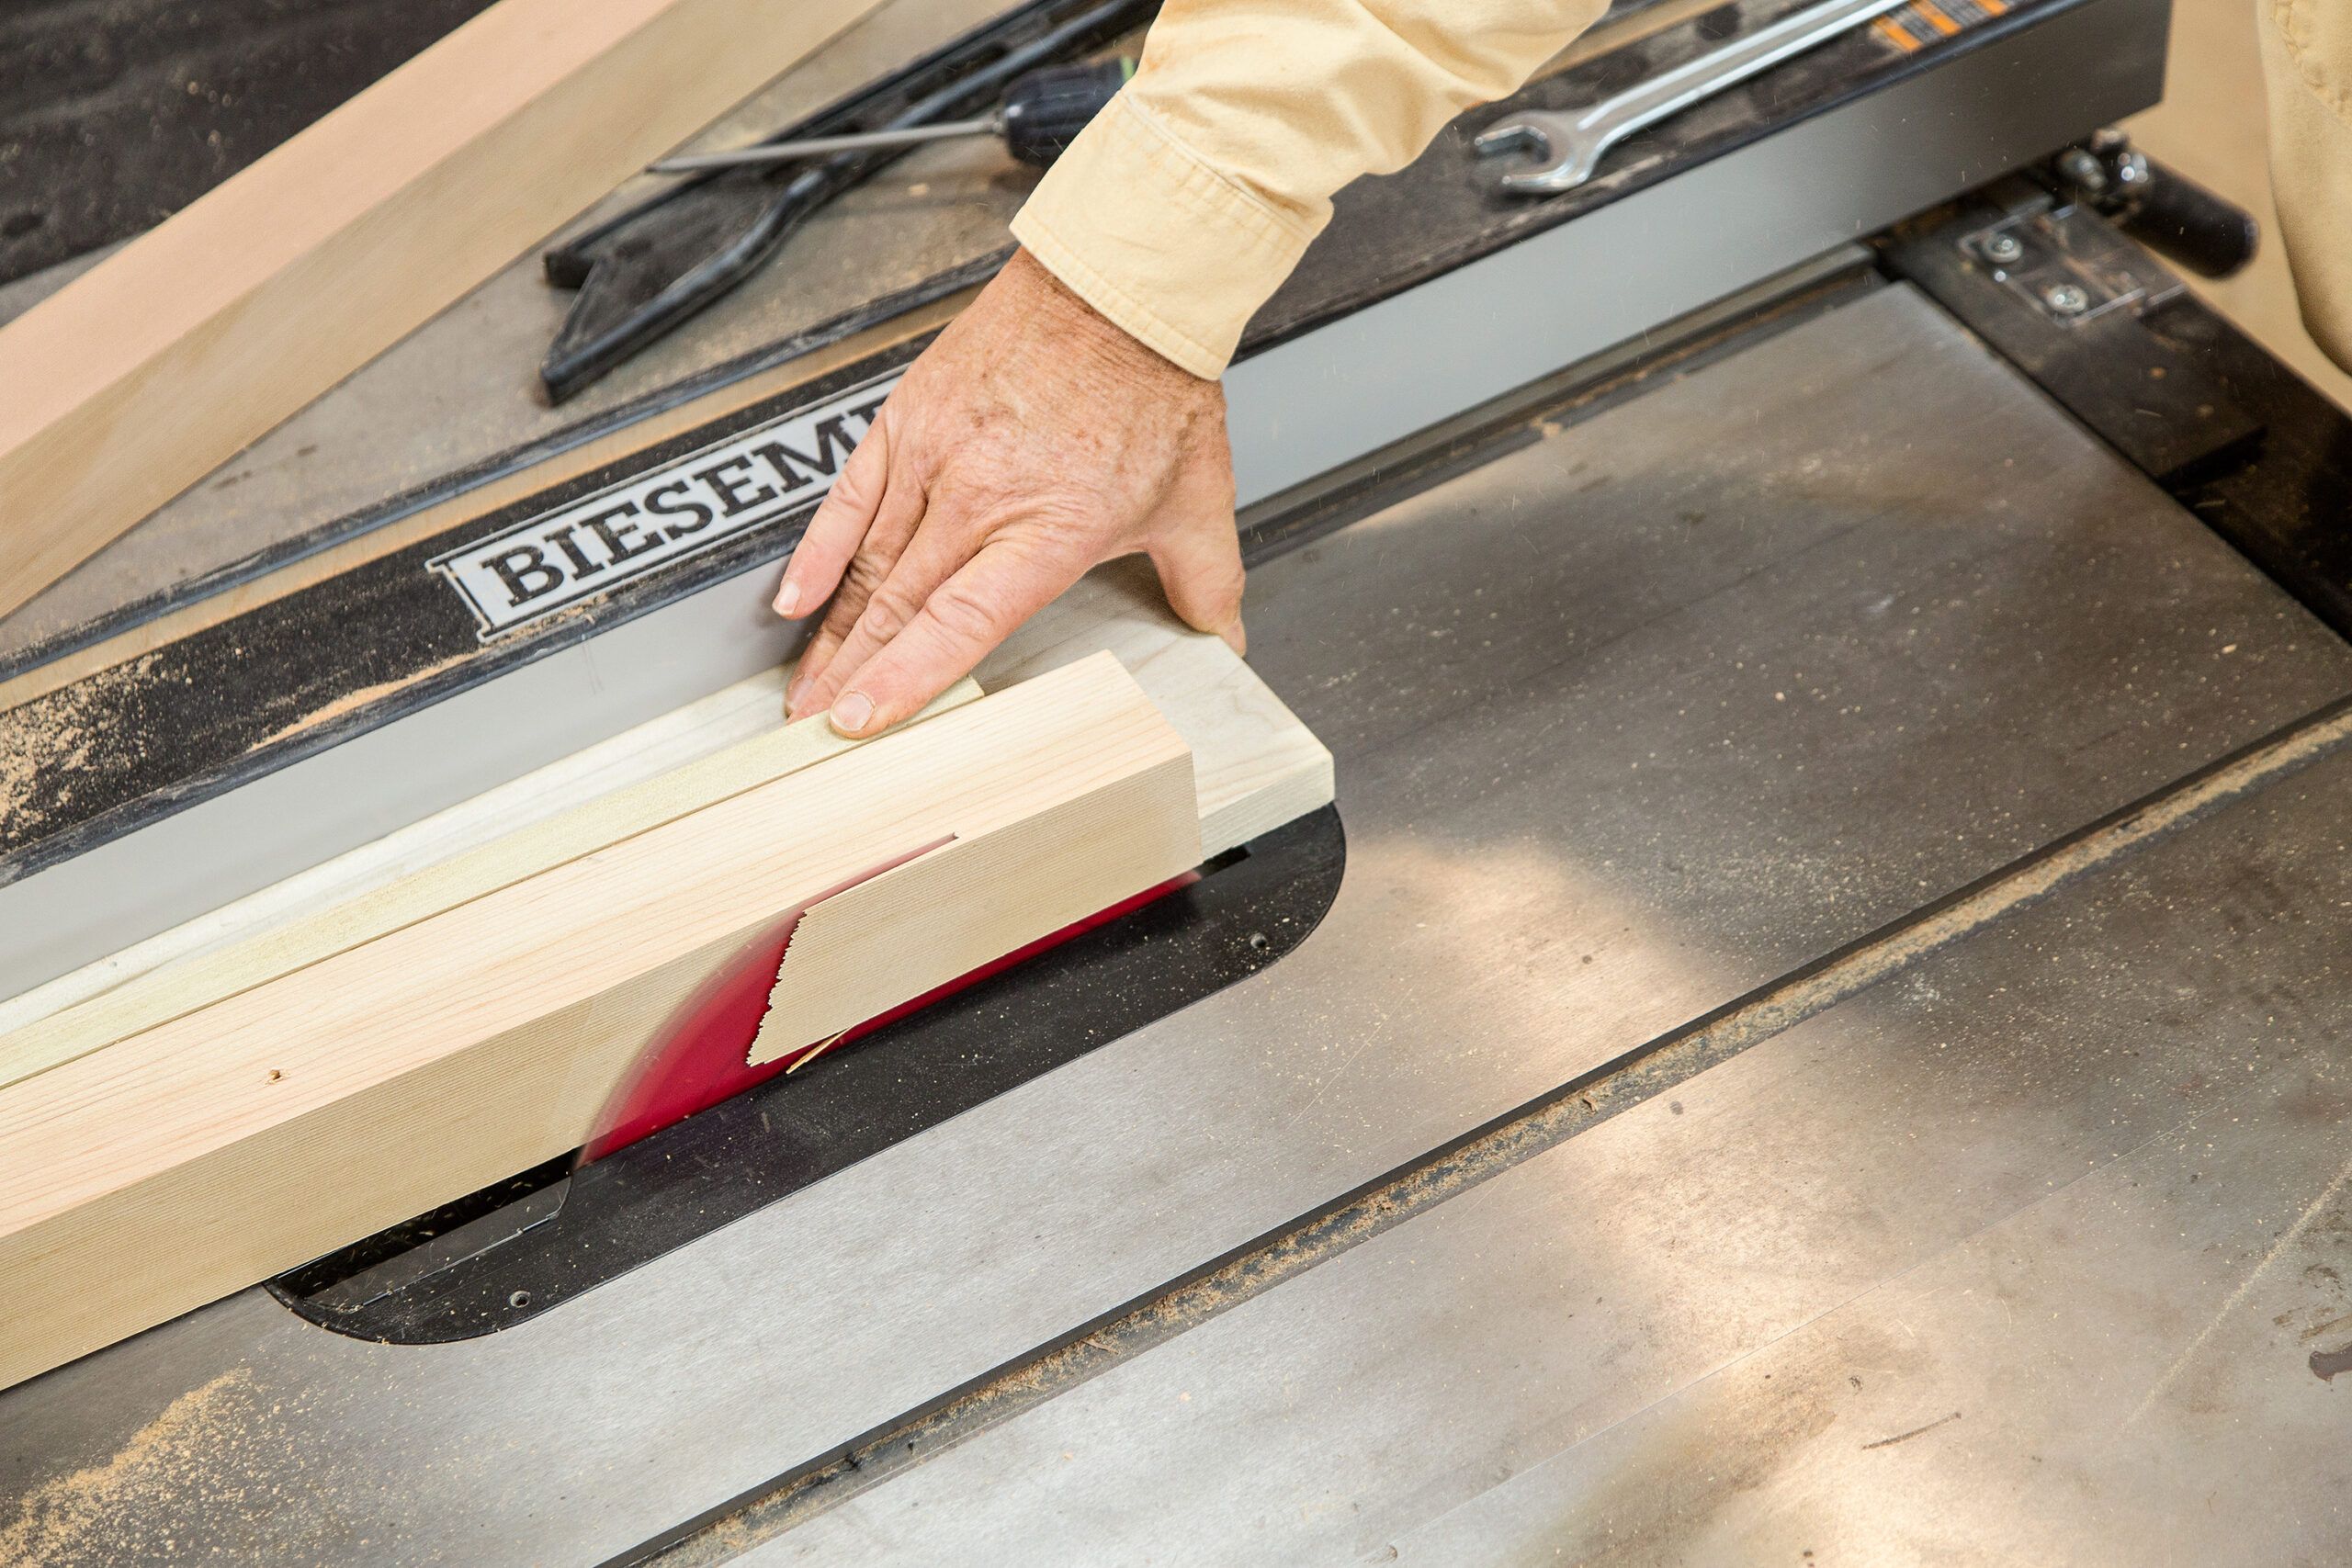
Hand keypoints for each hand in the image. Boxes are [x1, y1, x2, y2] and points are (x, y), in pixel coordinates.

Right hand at [775, 247, 1243, 734]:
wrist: (1116, 286)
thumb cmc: (1153, 384)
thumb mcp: (1198, 498)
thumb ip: (1205, 579)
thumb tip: (1220, 635)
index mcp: (1047, 529)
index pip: (959, 622)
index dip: (906, 677)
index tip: (861, 719)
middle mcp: (981, 496)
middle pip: (899, 604)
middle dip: (851, 675)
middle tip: (815, 724)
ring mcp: (936, 455)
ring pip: (868, 563)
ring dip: (832, 631)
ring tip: (806, 683)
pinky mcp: (909, 418)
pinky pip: (849, 497)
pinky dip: (818, 552)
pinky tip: (796, 598)